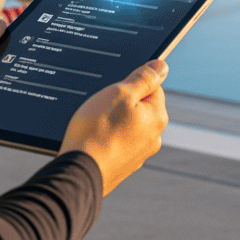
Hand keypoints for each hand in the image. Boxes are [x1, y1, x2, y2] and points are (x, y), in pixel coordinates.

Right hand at [61, 60, 169, 195]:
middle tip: (101, 108)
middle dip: (121, 104)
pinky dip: (106, 140)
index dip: (131, 84)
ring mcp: (138, 154)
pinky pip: (116, 144)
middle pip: (140, 107)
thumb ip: (144, 78)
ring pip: (127, 126)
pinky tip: (92, 141)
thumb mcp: (119, 93)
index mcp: (158, 117)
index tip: (114, 90)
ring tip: (94, 126)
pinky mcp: (122, 166)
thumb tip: (162, 66)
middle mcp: (153, 137)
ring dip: (113, 123)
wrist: (77, 174)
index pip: (153, 87)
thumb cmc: (97, 131)